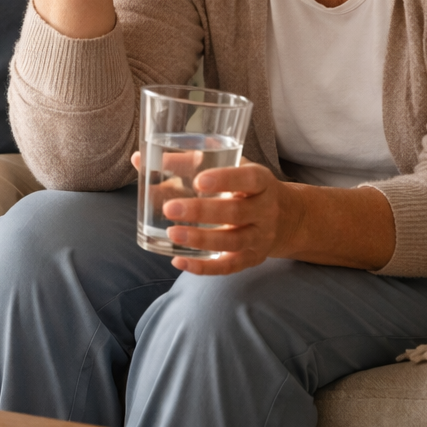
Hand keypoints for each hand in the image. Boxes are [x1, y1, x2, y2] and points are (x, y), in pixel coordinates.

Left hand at [157, 160, 291, 273]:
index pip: (248, 179)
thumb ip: (188, 161)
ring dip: (201, 240)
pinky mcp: (252, 259)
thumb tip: (139, 158)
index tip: (199, 180)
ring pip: (233, 242)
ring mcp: (260, 237)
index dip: (226, 179)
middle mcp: (265, 210)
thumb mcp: (229, 166)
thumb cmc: (245, 186)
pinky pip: (229, 267)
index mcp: (261, 181)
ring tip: (172, 234)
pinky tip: (178, 261)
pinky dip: (204, 268)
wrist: (287, 217)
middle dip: (203, 212)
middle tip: (170, 208)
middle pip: (236, 212)